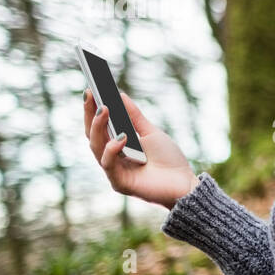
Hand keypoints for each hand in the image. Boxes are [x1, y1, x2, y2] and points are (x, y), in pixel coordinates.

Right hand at [84, 89, 198, 209]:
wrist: (184, 184)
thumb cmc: (169, 160)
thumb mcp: (151, 133)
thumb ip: (135, 116)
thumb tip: (120, 95)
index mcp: (117, 147)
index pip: (99, 127)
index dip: (92, 110)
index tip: (90, 90)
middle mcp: (112, 159)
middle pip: (93, 135)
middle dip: (91, 115)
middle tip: (92, 94)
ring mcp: (113, 171)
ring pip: (97, 147)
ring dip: (99, 127)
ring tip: (105, 109)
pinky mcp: (119, 183)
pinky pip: (108, 164)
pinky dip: (113, 149)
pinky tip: (122, 137)